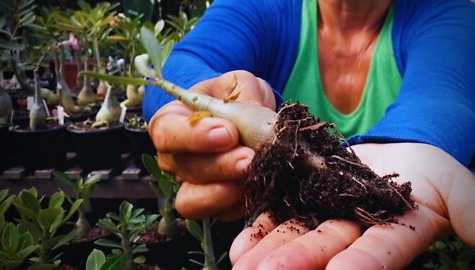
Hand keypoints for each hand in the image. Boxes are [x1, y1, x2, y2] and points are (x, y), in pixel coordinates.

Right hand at [148, 70, 275, 220]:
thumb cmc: (236, 97)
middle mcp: (175, 157)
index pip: (166, 133)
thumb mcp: (239, 83)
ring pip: (192, 201)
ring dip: (222, 193)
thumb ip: (243, 95)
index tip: (228, 133)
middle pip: (183, 169)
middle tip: (249, 157)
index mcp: (172, 122)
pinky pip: (220, 214)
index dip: (193, 137)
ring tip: (251, 177)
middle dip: (218, 166)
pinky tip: (259, 189)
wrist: (251, 118)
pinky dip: (239, 206)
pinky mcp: (215, 203)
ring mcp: (192, 184)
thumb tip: (253, 122)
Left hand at [230, 143, 474, 268]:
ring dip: (268, 253)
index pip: (376, 255)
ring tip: (242, 267)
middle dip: (295, 263)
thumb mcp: (459, 191)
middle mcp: (354, 234)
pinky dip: (259, 229)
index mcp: (394, 237)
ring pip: (296, 236)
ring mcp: (325, 217)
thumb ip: (470, 214)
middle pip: (324, 251)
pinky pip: (280, 215)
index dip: (359, 265)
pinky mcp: (304, 198)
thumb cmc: (433, 175)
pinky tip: (238, 247)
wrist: (398, 156)